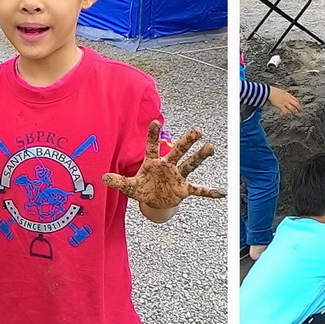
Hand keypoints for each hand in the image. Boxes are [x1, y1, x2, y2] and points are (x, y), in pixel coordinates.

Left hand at [102, 121, 224, 209]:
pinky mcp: (183, 189)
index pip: (153, 146)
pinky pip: (198, 190)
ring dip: (200, 157)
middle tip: (197, 130)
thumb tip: (103, 177)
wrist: (154, 202)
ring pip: (190, 164)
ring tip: (210, 147)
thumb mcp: (129, 187)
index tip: (156, 121)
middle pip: (178, 151)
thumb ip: (118, 181)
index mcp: (153, 162)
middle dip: (187, 141)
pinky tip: (221, 193)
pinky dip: (209, 192)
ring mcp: (177, 177)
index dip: (154, 135)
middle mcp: (168, 166)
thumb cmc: (142, 189)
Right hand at [267, 86, 300, 114]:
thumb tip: (286, 97)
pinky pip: (285, 111)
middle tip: (300, 111)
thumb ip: (285, 95)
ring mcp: (285, 103)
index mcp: (288, 95)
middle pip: (296, 104)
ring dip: (294, 112)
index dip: (298, 103)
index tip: (299, 105)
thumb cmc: (274, 91)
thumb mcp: (282, 92)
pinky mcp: (281, 106)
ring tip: (294, 114)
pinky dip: (286, 113)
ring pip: (292, 108)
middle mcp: (288, 99)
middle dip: (299, 108)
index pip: (296, 100)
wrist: (270, 92)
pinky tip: (286, 115)